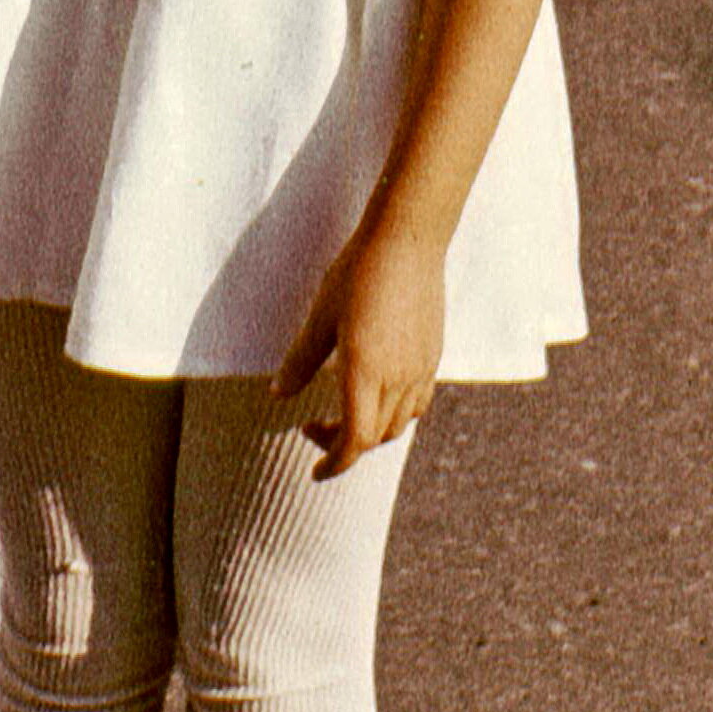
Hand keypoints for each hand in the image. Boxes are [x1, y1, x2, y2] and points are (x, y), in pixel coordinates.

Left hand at [273, 220, 444, 476]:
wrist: (408, 239)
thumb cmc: (356, 272)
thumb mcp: (320, 317)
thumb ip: (301, 361)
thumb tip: (279, 394)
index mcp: (366, 373)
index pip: (355, 441)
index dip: (334, 463)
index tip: (314, 472)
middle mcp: (399, 378)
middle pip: (376, 437)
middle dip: (343, 445)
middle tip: (312, 426)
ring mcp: (421, 368)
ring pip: (400, 423)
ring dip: (371, 431)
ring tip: (342, 413)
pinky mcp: (433, 355)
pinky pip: (417, 402)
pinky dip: (395, 413)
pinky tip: (376, 391)